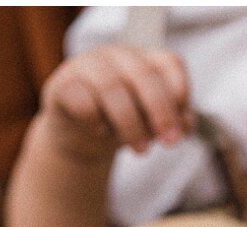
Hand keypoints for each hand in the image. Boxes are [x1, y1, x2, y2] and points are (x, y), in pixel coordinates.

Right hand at [39, 45, 193, 159]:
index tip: (182, 130)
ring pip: (112, 86)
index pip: (170, 64)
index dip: (181, 97)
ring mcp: (87, 66)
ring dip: (131, 123)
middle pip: (143, 75)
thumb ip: (172, 121)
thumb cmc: (121, 125)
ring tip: (141, 150)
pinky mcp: (62, 86)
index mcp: (144, 60)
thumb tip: (184, 126)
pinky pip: (82, 100)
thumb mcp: (151, 123)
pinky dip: (96, 121)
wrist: (79, 138)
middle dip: (160, 112)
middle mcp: (117, 56)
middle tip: (168, 143)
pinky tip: (101, 132)